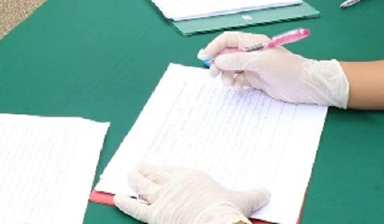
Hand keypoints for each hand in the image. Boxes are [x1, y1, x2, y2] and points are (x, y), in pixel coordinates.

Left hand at [115, 164, 268, 223]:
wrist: (216, 223)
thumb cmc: (227, 210)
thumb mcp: (242, 200)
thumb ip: (253, 194)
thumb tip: (267, 191)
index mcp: (191, 177)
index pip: (173, 170)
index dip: (165, 169)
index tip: (160, 167)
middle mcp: (173, 184)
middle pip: (156, 175)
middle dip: (145, 170)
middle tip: (138, 166)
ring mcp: (162, 199)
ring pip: (143, 187)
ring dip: (134, 180)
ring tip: (127, 174)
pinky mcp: (154, 215)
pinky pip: (136, 208)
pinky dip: (125, 203)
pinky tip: (116, 198)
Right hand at [199, 31, 348, 107]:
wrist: (304, 85)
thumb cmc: (286, 68)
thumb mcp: (260, 62)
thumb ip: (238, 59)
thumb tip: (218, 60)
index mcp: (252, 43)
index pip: (227, 40)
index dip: (214, 47)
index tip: (204, 57)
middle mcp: (251, 53)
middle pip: (227, 54)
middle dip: (218, 63)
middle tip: (213, 74)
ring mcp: (253, 67)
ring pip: (231, 68)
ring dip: (226, 75)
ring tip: (229, 82)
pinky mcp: (257, 80)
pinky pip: (240, 79)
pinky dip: (236, 83)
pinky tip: (238, 87)